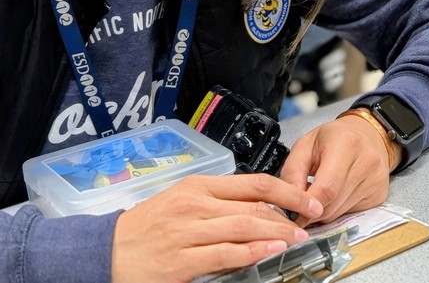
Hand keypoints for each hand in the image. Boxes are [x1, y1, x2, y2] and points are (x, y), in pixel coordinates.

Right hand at [111, 173, 324, 282]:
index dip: (287, 190)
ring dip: (277, 232)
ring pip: (245, 226)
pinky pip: (225, 254)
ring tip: (297, 237)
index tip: (307, 197)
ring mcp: (188, 232)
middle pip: (255, 205)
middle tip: (309, 220)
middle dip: (288, 213)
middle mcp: (195, 204)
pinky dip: (252, 252)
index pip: (254, 182)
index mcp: (199, 186)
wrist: (104, 251)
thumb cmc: (146, 227)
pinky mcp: (181, 260)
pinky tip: (270, 252)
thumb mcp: (183, 201)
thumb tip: (260, 208)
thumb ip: (219, 202)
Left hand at [280, 114, 399, 225]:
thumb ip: (292, 172)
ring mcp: (376, 179)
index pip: (327, 188)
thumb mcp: (305, 145)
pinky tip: (336, 195)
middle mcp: (367, 161)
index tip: (293, 212)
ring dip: (324, 211)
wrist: (368, 135)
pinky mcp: (380, 194)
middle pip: (332, 204)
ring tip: (320, 195)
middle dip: (312, 210)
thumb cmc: (334, 139)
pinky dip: (338, 210)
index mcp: (346, 144)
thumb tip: (287, 204)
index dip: (307, 205)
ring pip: (340, 213)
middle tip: (302, 205)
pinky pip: (351, 214)